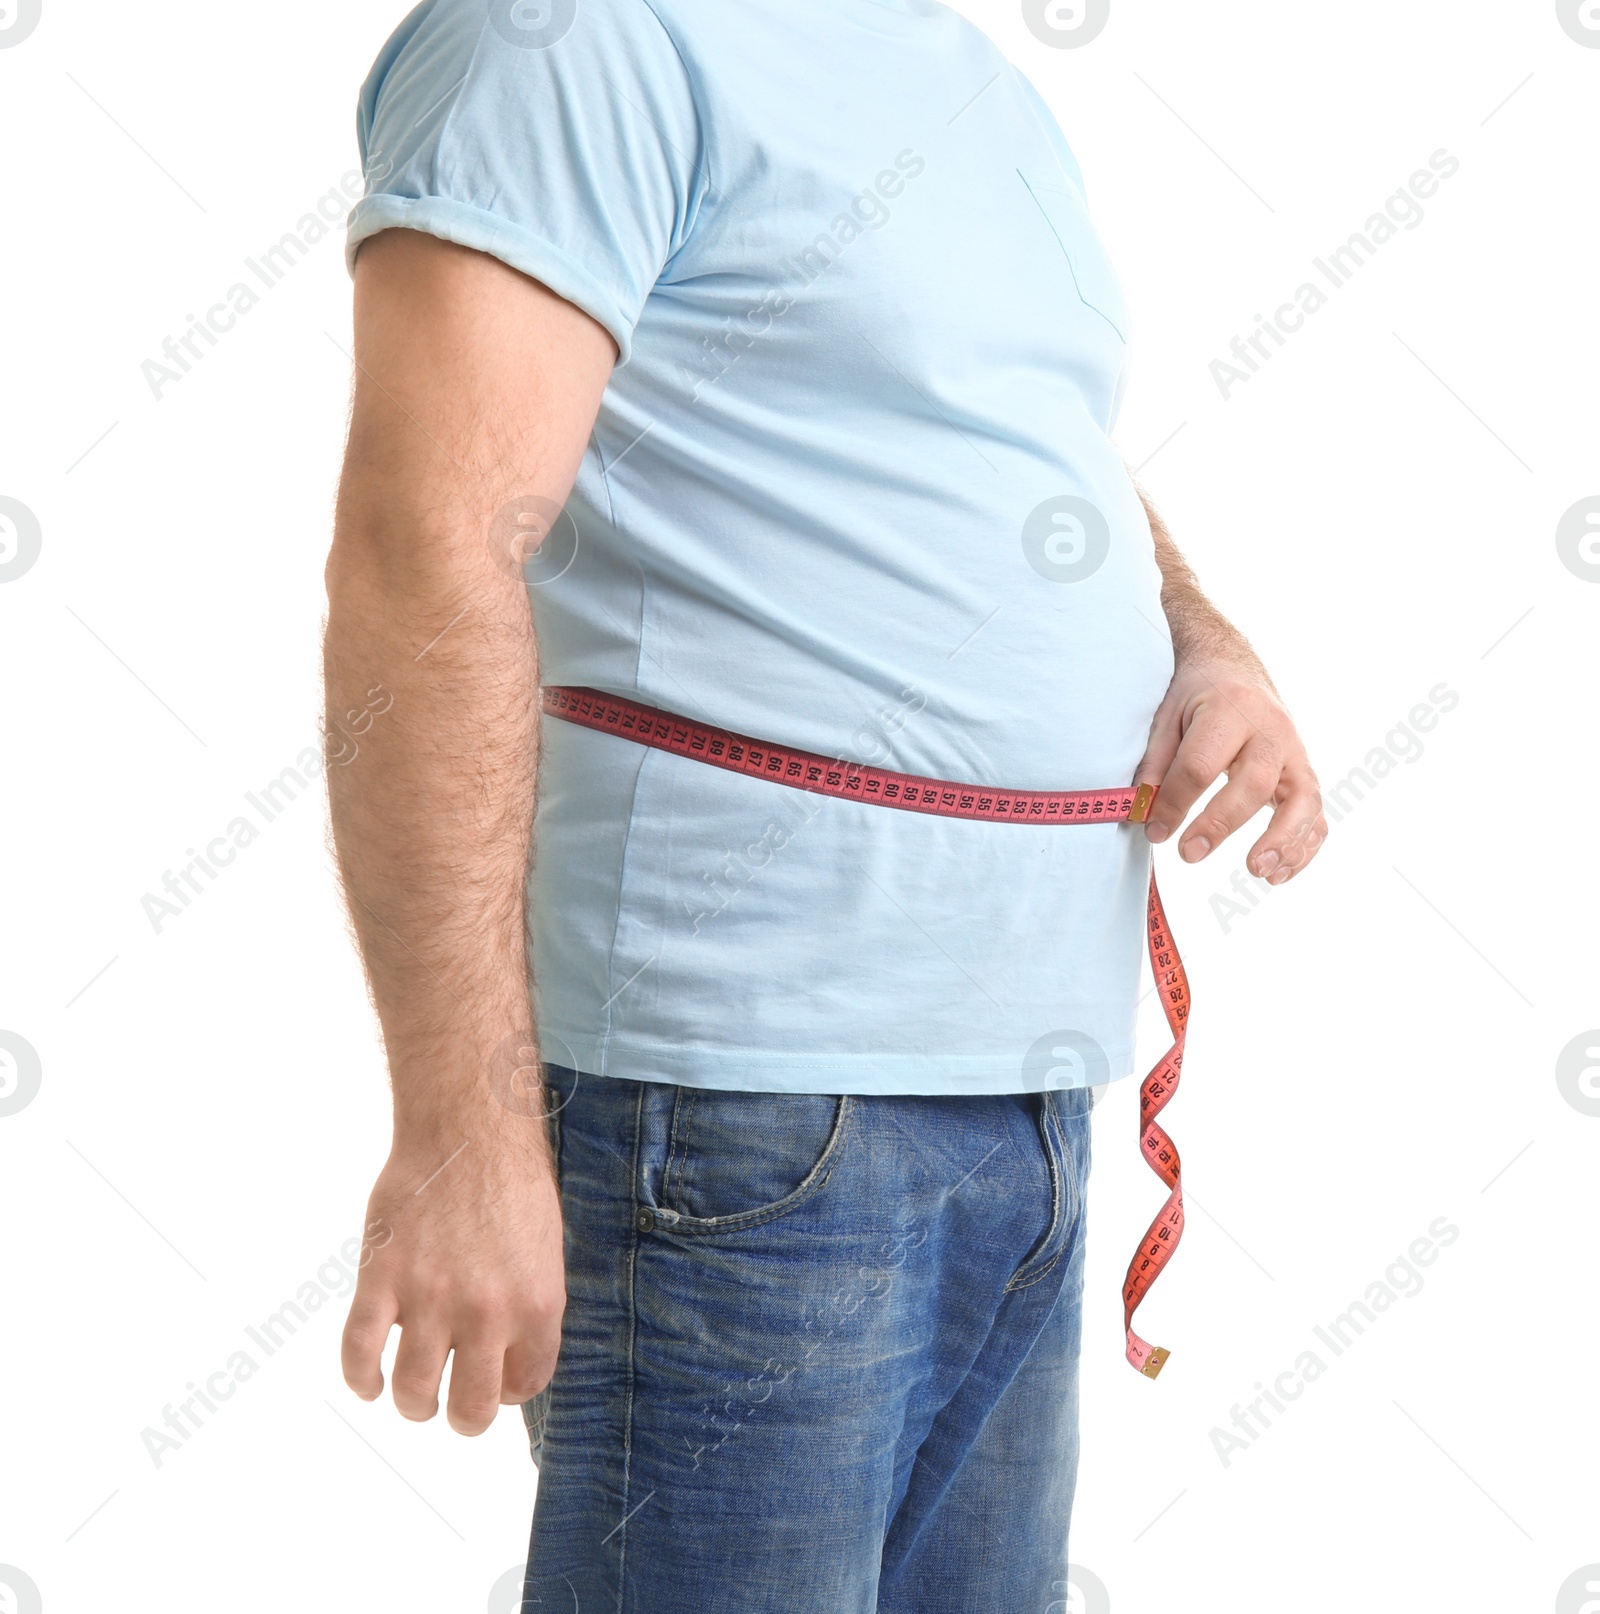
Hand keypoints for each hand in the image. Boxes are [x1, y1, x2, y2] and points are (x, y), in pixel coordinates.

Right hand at [341, 1127, 564, 1433]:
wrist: (468, 1131)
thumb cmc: (513, 1184)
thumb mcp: (546, 1250)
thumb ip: (530, 1307)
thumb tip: (511, 1356)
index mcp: (536, 1305)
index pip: (526, 1385)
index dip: (509, 1390)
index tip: (498, 1382)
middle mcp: (486, 1312)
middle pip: (470, 1408)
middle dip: (464, 1418)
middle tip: (456, 1407)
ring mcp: (430, 1297)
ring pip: (413, 1391)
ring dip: (414, 1404)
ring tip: (416, 1394)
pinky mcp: (382, 1278)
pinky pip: (360, 1353)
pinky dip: (361, 1379)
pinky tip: (370, 1382)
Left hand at [1135, 653, 1325, 882]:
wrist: (1233, 668)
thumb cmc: (1195, 695)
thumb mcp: (1166, 716)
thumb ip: (1155, 763)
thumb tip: (1142, 813)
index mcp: (1230, 710)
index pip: (1202, 764)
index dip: (1175, 802)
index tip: (1153, 830)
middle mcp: (1271, 730)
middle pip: (1253, 783)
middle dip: (1220, 823)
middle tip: (1188, 854)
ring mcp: (1295, 752)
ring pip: (1303, 800)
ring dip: (1283, 840)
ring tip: (1258, 871)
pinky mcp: (1305, 772)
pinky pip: (1316, 813)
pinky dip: (1304, 847)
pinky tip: (1278, 874)